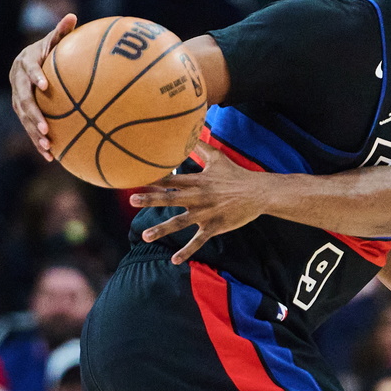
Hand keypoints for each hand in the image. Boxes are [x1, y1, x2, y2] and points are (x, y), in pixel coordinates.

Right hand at [9, 13, 77, 160]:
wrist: (25, 62)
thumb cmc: (46, 50)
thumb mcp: (53, 40)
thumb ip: (61, 31)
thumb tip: (72, 15)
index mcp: (26, 65)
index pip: (30, 70)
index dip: (36, 77)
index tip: (46, 86)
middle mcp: (18, 83)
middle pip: (23, 101)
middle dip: (34, 116)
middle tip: (45, 129)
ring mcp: (17, 99)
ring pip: (24, 118)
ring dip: (34, 133)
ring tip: (47, 147)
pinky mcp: (22, 111)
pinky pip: (29, 127)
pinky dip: (38, 142)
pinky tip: (52, 156)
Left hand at [129, 142, 265, 263]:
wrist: (258, 193)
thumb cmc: (236, 174)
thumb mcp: (218, 158)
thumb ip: (200, 147)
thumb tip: (191, 129)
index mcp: (198, 181)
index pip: (173, 178)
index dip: (155, 177)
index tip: (136, 176)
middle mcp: (199, 197)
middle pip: (172, 198)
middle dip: (151, 199)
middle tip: (132, 199)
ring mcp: (207, 213)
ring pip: (180, 222)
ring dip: (162, 229)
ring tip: (144, 235)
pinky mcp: (215, 227)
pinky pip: (198, 241)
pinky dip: (187, 251)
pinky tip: (174, 260)